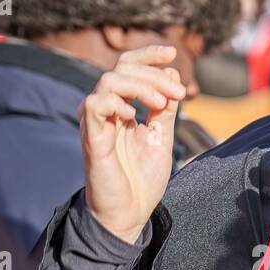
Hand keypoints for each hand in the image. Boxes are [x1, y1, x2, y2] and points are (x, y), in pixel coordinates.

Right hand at [80, 46, 186, 243]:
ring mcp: (96, 123)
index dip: (148, 55)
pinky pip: (94, 104)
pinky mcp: (91, 138)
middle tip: (178, 93)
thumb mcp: (162, 138)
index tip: (172, 54)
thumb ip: (165, 110)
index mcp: (122, 109)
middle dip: (153, 73)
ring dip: (141, 86)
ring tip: (161, 105)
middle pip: (121, 68)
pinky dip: (116, 102)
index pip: (128, 67)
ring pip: (109, 80)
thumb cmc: (142, 180)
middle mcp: (106, 111)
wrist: (130, 215)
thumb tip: (171, 74)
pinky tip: (134, 116)